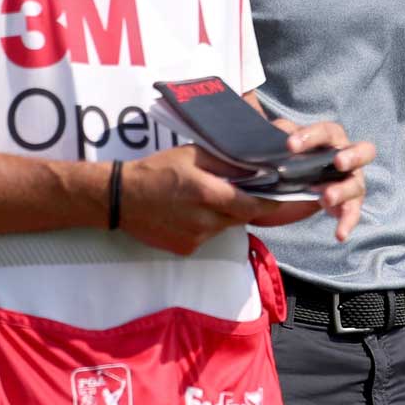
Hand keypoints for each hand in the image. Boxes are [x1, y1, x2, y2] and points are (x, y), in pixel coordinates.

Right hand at [118, 145, 288, 254]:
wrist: (119, 198)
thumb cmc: (156, 170)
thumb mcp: (193, 155)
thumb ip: (226, 162)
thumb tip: (256, 166)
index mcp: (208, 194)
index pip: (253, 205)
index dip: (271, 202)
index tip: (284, 196)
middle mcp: (204, 221)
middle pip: (241, 217)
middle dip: (248, 205)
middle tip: (249, 192)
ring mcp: (195, 238)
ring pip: (225, 227)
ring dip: (226, 215)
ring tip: (208, 198)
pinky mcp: (185, 249)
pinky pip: (208, 237)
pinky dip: (208, 225)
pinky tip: (191, 212)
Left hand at [257, 117, 375, 241]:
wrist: (291, 180)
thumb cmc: (293, 155)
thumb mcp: (283, 144)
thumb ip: (281, 134)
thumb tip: (280, 132)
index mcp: (331, 138)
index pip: (326, 132)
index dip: (311, 136)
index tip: (290, 145)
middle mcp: (347, 157)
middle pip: (364, 151)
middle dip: (353, 156)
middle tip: (338, 162)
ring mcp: (351, 180)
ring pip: (356, 185)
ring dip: (342, 191)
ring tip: (326, 198)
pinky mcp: (349, 202)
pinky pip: (353, 212)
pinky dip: (348, 222)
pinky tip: (340, 234)